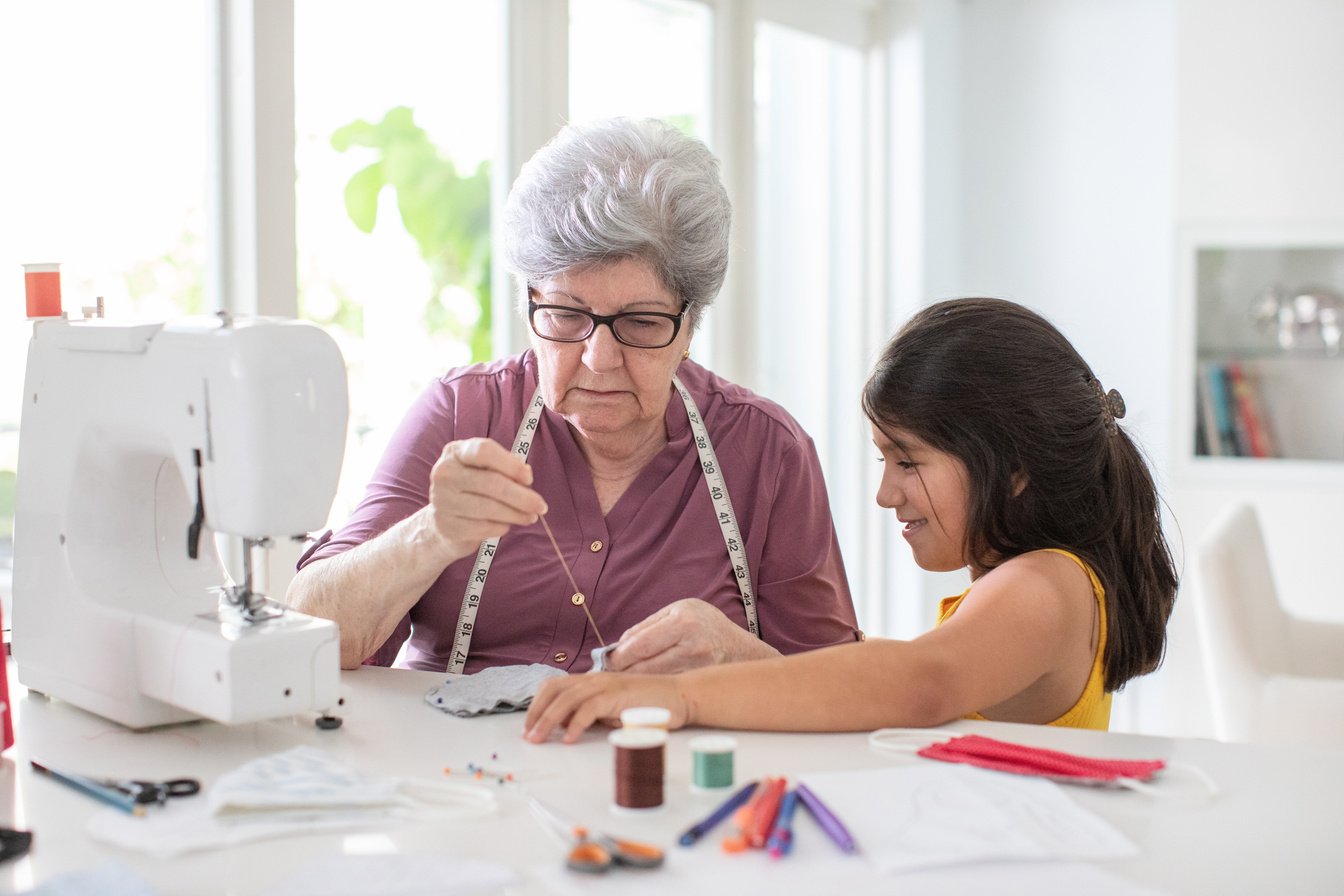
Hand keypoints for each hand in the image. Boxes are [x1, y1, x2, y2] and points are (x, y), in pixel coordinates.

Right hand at [426, 438, 547, 560]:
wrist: (442, 518)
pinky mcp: (447, 526)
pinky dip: (502, 527)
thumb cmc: (471, 488)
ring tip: (530, 517)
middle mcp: (444, 473)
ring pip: (490, 508)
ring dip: (517, 514)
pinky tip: (506, 524)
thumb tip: (526, 476)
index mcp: (456, 452)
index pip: (484, 451)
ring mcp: (442, 501)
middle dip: (522, 497)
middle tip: (541, 506)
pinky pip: (484, 528)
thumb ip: (505, 468)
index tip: (529, 478)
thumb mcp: (484, 469)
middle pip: (491, 483)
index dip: (511, 465)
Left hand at [523, 673, 687, 743]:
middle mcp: (596, 679)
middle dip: (536, 712)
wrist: (681, 696)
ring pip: (566, 699)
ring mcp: (607, 685)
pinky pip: (589, 709)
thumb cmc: (651, 706)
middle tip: (527, 735)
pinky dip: (575, 724)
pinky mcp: (618, 696)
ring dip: (548, 720)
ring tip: (538, 739)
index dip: (538, 704)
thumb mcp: (614, 710)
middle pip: (554, 689)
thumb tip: (568, 726)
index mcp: (593, 681)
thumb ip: (593, 714)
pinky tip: (568, 739)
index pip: (555, 686)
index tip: (529, 726)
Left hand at [602, 598, 779, 672]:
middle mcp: (692, 646)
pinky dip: (651, 689)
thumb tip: (619, 645)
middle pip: (645, 667)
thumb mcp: (678, 610)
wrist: (740, 648)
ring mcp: (698, 668)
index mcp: (683, 621)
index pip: (641, 645)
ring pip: (653, 681)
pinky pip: (666, 688)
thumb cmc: (705, 625)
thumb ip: (647, 626)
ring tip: (622, 680)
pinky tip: (643, 687)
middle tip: (608, 674)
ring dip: (634, 682)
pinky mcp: (699, 684)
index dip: (619, 656)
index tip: (607, 661)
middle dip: (623, 672)